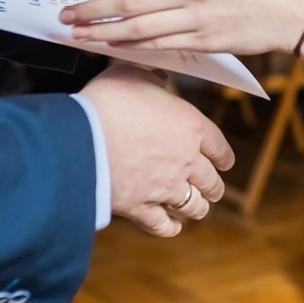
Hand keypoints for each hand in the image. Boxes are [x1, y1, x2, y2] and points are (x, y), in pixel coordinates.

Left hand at [63, 0, 303, 66]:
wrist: (299, 12)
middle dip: (92, 8)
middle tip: (65, 14)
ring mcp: (198, 17)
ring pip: (140, 27)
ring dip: (104, 32)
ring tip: (79, 34)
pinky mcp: (206, 41)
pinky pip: (160, 46)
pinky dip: (133, 47)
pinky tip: (113, 46)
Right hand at [80, 64, 234, 236]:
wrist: (78, 138)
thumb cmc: (105, 103)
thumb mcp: (130, 75)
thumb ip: (151, 78)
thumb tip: (160, 79)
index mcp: (190, 127)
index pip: (220, 147)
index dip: (224, 156)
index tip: (225, 162)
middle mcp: (185, 160)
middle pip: (211, 181)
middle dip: (213, 186)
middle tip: (213, 188)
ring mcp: (165, 187)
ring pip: (194, 206)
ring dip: (198, 207)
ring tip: (198, 209)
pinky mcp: (141, 209)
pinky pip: (163, 225)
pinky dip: (170, 227)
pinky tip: (173, 226)